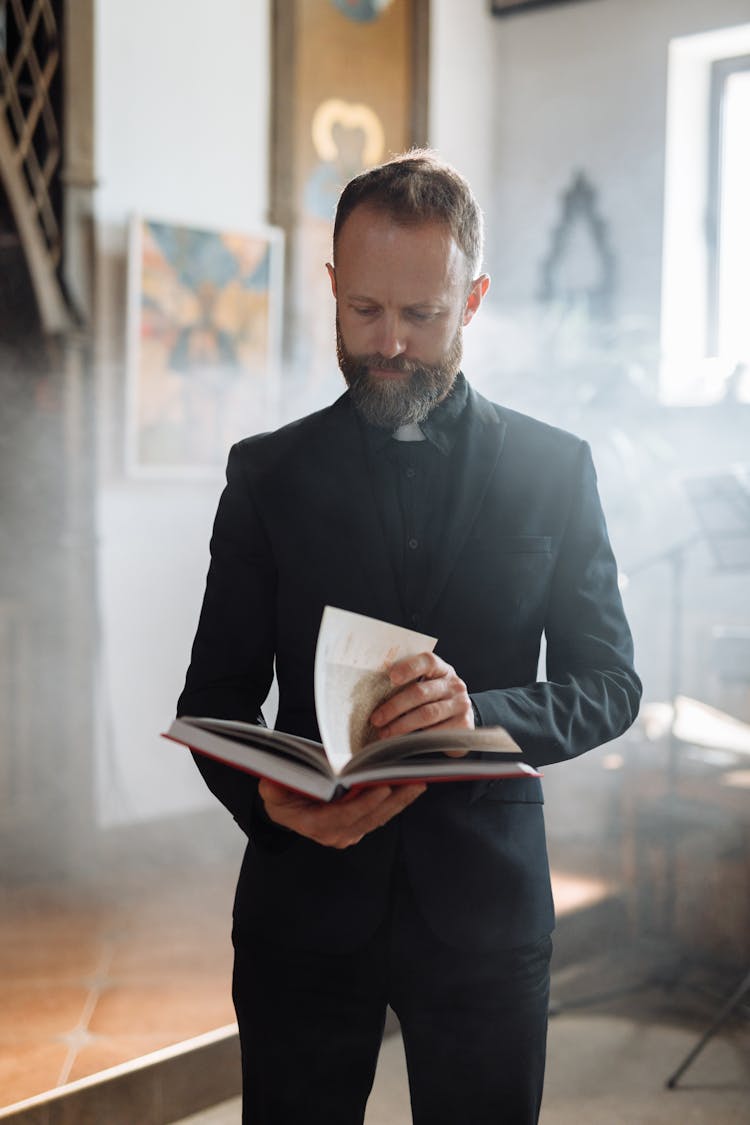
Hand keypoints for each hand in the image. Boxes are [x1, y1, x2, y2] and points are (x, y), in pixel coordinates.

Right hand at [258, 778, 425, 848]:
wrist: (284, 809)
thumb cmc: (280, 795)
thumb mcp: (271, 789)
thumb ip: (275, 787)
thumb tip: (277, 781)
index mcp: (315, 825)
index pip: (344, 816)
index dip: (364, 804)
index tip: (381, 788)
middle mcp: (335, 834)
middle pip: (369, 818)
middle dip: (393, 800)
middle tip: (412, 782)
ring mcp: (348, 834)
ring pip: (378, 818)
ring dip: (399, 802)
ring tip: (418, 783)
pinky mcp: (357, 828)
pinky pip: (379, 817)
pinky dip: (395, 803)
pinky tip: (409, 789)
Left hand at [369, 651, 472, 755]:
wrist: (461, 720)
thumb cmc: (433, 700)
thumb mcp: (426, 686)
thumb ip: (407, 683)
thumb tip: (372, 691)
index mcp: (441, 669)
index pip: (427, 661)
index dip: (409, 668)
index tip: (391, 677)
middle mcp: (454, 685)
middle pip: (421, 692)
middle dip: (394, 706)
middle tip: (376, 718)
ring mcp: (460, 705)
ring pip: (427, 714)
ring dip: (401, 725)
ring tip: (385, 732)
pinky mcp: (463, 725)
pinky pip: (436, 732)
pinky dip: (416, 737)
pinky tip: (403, 741)